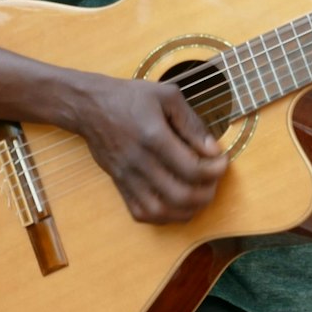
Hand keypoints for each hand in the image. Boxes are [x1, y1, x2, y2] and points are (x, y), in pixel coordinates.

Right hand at [71, 76, 227, 224]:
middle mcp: (140, 162)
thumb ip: (191, 123)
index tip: (221, 161)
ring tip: (198, 194)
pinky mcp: (120, 185)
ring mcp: (128, 177)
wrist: (91, 107)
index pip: (192, 168)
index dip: (215, 170)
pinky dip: (163, 216)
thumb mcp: (167, 95)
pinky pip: (142, 214)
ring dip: (187, 209)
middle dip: (206, 193)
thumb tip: (212, 149)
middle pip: (180, 195)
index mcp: (153, 137)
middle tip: (213, 180)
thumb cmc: (130, 97)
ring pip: (161, 211)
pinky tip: (175, 203)